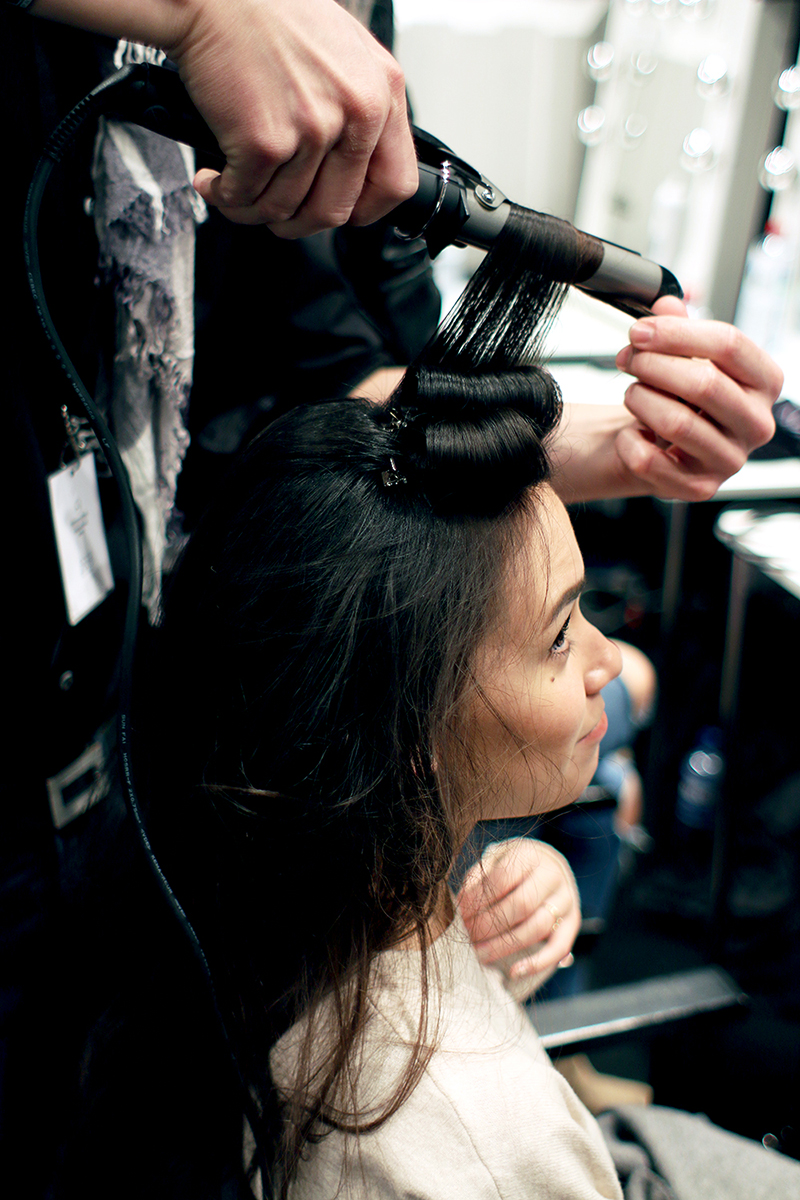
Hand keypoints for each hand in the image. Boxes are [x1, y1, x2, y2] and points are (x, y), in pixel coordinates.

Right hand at [171, 0, 417, 234]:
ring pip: (285, 209)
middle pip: (335, 211)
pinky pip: (246, 197)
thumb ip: (357, 107)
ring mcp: (313, 129)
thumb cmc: (269, 14)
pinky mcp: (266, 141)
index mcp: (383, 91)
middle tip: (274, 209)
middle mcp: (356, 112)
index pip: (395, 184)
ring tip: (233, 188)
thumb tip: (351, 165)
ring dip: (253, 210)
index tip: (337, 209)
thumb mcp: (343, 53)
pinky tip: (212, 179)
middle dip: (298, 222)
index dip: (363, 210)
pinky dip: (223, 196)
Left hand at [457, 839, 580, 986]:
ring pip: (537, 928)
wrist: (546, 866)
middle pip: (521, 905)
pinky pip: (558, 948)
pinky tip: (513, 972)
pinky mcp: (572, 923)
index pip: (502, 880)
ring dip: (504, 945)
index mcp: (530, 856)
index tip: (459, 914)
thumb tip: (459, 905)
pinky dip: (537, 964)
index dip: (478, 900)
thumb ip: (478, 879)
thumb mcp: (494, 862)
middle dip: (488, 925)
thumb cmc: (511, 867)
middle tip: (467, 936)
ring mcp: (566, 900)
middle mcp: (552, 876)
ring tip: (479, 953)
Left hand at [612, 296, 780, 500]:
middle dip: (653, 365)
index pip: (730, 345)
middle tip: (627, 358)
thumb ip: (678, 327)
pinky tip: (631, 432)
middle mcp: (757, 424)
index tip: (641, 330)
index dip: (678, 333)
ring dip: (639, 400)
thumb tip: (667, 305)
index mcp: (764, 382)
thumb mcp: (685, 356)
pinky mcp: (699, 488)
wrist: (664, 446)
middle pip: (704, 383)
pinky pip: (650, 461)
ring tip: (631, 392)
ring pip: (676, 422)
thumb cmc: (681, 397)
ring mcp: (730, 460)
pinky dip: (628, 441)